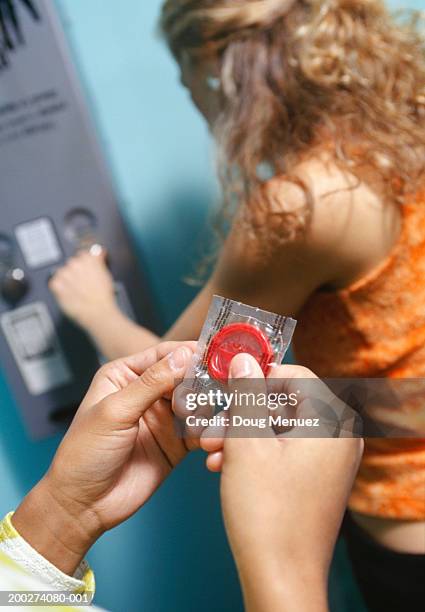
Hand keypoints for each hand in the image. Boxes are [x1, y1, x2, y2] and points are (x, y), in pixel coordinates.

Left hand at [13, 342, 193, 574]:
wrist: (84, 505)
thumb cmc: (85, 453)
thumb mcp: (115, 411)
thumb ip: (151, 383)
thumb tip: (184, 355)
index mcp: (126, 375)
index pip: (165, 355)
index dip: (190, 353)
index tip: (215, 354)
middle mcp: (148, 392)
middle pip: (186, 376)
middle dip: (204, 381)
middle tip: (223, 387)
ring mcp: (164, 418)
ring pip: (198, 402)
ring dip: (208, 408)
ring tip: (213, 417)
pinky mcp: (177, 443)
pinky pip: (202, 431)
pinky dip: (211, 432)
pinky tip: (213, 438)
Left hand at [49, 250, 117, 328]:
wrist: (97, 311)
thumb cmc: (103, 296)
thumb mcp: (106, 274)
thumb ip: (99, 262)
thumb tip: (97, 255)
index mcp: (89, 258)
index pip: (83, 255)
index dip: (86, 265)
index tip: (88, 270)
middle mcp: (75, 263)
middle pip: (72, 263)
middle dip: (76, 272)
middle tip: (83, 284)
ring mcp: (65, 273)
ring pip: (62, 273)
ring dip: (67, 280)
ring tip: (76, 291)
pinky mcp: (57, 284)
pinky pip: (54, 283)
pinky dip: (59, 288)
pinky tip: (69, 294)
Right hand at [203, 355, 363, 611]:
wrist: (280, 577)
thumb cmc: (268, 513)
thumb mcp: (247, 442)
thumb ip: (246, 394)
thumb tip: (243, 360)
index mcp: (333, 421)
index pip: (296, 375)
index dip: (258, 375)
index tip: (228, 380)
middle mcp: (340, 436)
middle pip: (286, 402)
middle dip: (243, 411)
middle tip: (213, 422)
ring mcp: (330, 459)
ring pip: (280, 427)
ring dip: (243, 434)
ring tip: (211, 448)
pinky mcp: (318, 478)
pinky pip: (285, 450)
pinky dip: (255, 453)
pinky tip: (223, 465)